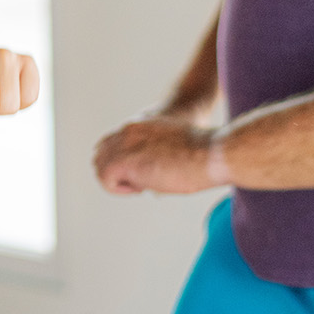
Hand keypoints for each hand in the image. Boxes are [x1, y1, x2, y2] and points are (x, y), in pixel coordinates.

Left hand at [94, 114, 225, 194]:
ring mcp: (124, 145)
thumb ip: (157, 157)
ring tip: (144, 185)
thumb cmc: (204, 155)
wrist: (213, 153)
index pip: (111, 142)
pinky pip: (105, 179)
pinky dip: (120, 189)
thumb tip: (154, 184)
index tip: (142, 173)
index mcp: (139, 125)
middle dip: (115, 172)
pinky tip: (142, 188)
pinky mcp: (123, 161)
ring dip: (118, 180)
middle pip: (100, 154)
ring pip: (100, 166)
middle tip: (141, 182)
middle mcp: (127, 131)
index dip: (121, 161)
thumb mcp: (174, 148)